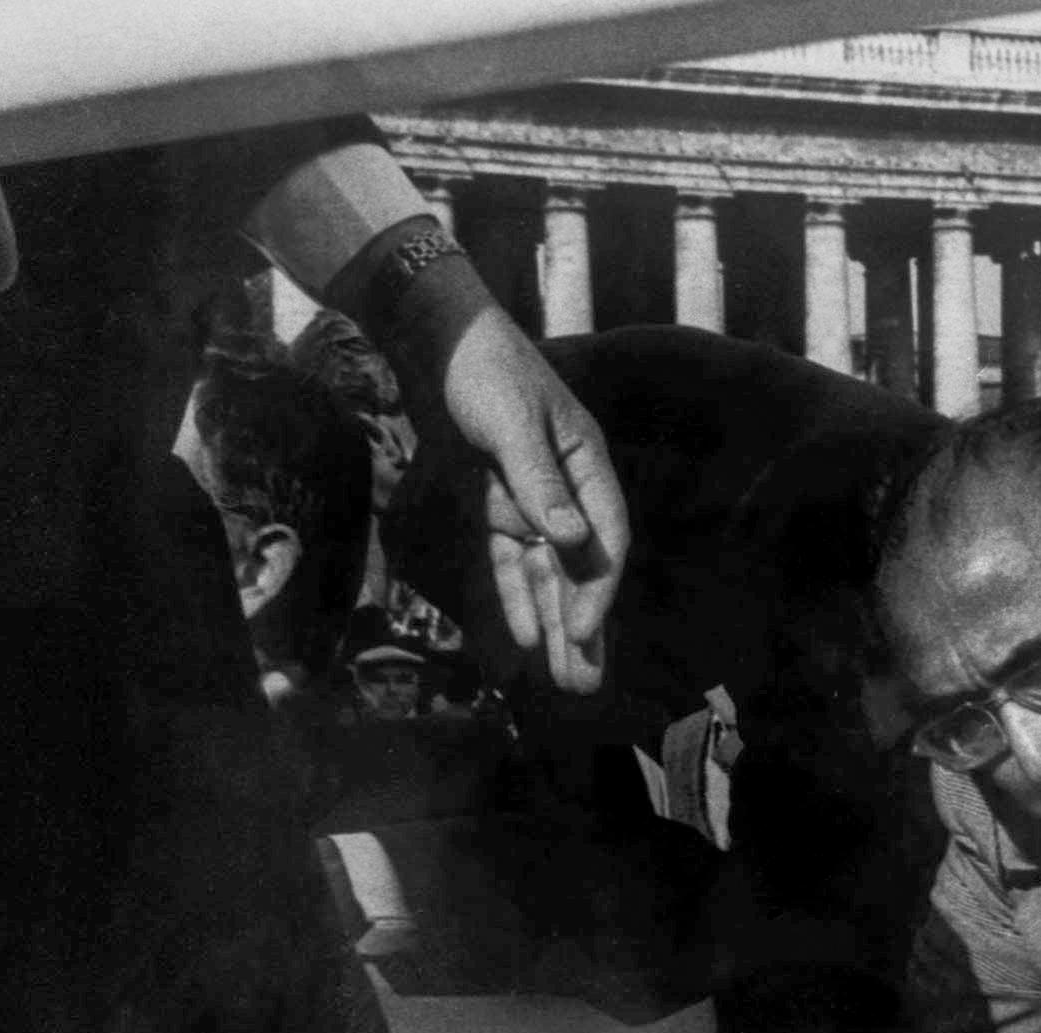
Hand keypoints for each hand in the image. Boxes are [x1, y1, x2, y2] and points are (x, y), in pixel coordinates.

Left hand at [434, 303, 627, 696]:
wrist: (436, 338)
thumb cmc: (483, 368)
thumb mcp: (513, 420)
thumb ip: (540, 481)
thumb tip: (572, 539)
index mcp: (588, 466)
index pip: (605, 540)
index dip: (597, 590)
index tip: (582, 632)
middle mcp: (566, 492)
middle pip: (580, 571)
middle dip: (582, 629)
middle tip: (585, 686)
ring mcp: (531, 503)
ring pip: (548, 576)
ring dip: (552, 625)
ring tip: (562, 680)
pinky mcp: (494, 507)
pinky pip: (509, 562)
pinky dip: (515, 597)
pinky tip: (520, 638)